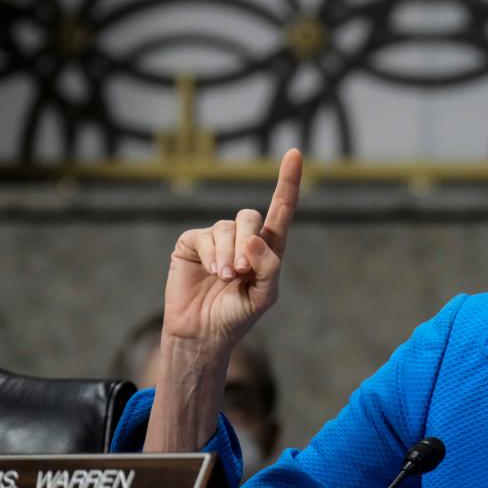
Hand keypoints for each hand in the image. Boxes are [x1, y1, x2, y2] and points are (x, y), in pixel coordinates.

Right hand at [161, 149, 302, 353]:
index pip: (281, 209)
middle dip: (248, 243)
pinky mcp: (192, 243)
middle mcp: (244, 237)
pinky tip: (211, 274)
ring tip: (225, 279)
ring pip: (228, 228)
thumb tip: (255, 239)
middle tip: (240, 272)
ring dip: (228, 255)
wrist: (203, 334)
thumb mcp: (264, 295)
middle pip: (251, 217)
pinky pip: (204, 237)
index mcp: (268, 247)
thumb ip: (269, 267)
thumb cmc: (237, 315)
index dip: (288, 181)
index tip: (295, 153)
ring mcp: (217, 238)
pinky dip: (211, 255)